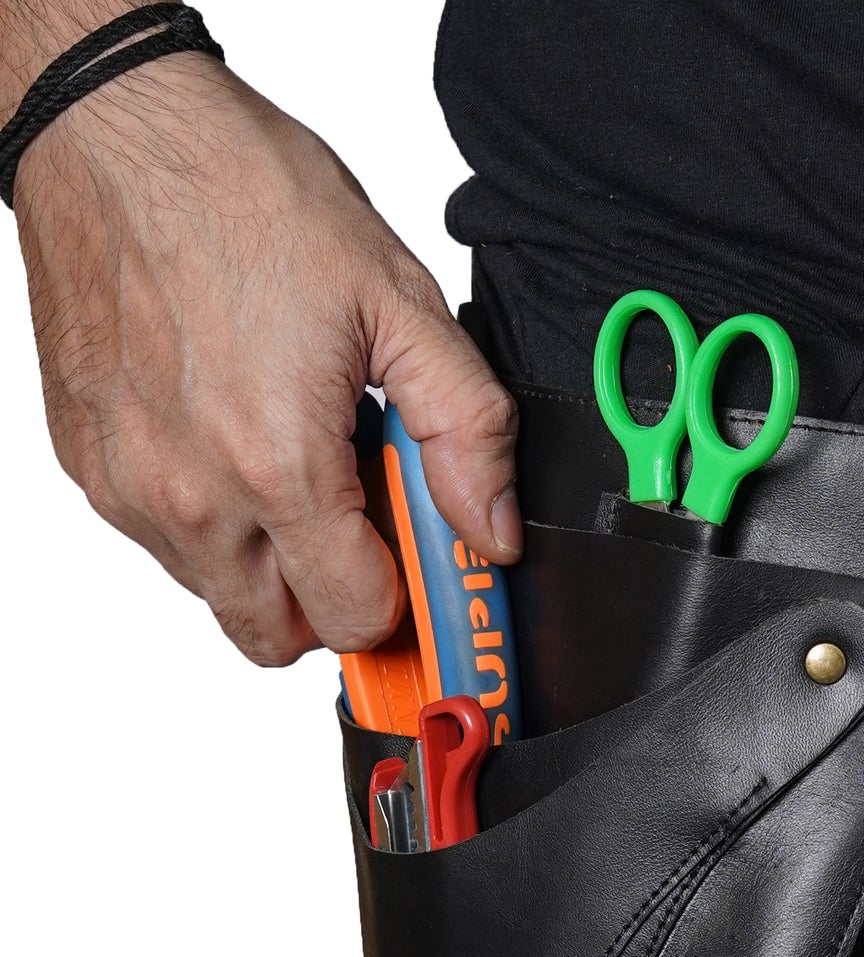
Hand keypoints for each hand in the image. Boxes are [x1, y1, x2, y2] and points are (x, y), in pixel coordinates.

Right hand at [12, 53, 520, 665]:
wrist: (117, 131)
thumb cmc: (242, 195)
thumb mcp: (399, 301)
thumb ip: (465, 430)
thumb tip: (489, 529)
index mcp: (277, 464)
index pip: (355, 617)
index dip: (401, 595)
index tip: (417, 557)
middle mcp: (191, 495)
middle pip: (279, 635)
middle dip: (331, 597)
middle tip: (360, 522)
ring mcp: (131, 487)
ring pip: (220, 595)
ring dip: (268, 557)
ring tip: (294, 457)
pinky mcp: (90, 466)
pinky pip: (164, 544)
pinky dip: (210, 517)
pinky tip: (233, 434)